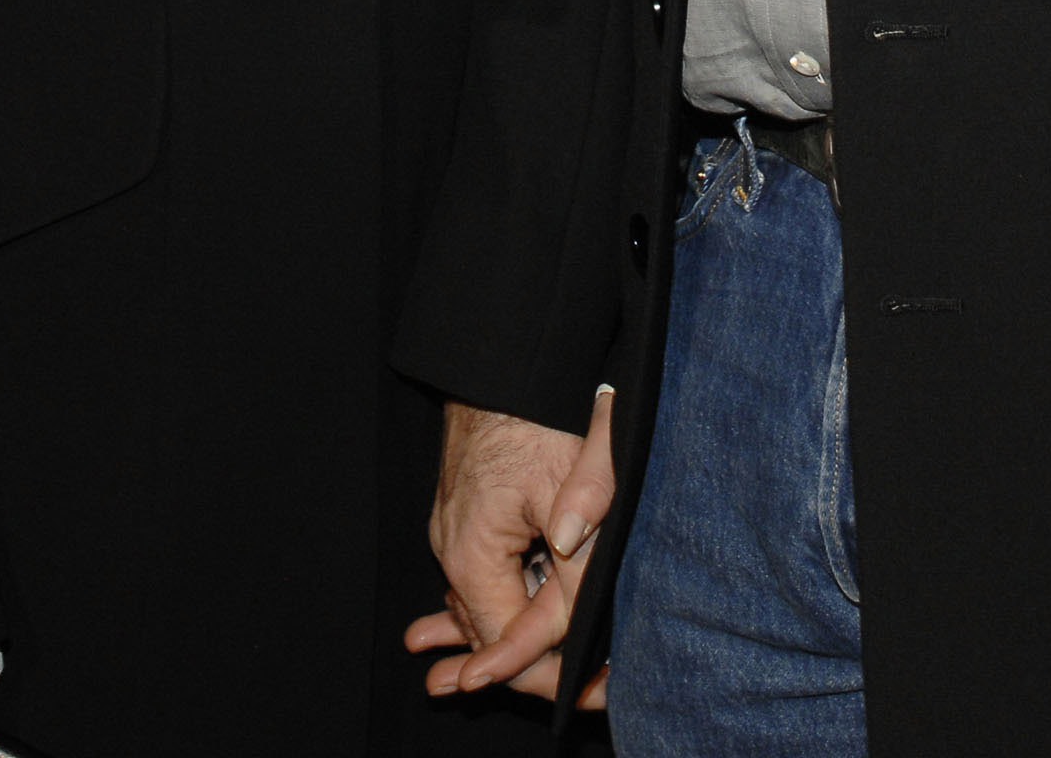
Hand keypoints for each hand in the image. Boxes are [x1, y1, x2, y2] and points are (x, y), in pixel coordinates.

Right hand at [405, 391, 615, 706]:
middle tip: (595, 689)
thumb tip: (575, 611)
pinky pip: (479, 577)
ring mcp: (453, 532)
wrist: (498, 359)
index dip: (558, 671)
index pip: (513, 639)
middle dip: (540, 662)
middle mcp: (452, 550)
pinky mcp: (464, 517)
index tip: (598, 691)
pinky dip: (489, 606)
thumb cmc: (532, 410)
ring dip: (516, 636)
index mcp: (471, 552)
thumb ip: (578, 544)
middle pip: (497, 630)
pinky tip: (462, 640)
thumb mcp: (570, 474)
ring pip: (488, 604)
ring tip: (531, 685)